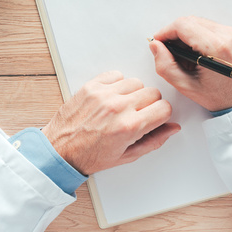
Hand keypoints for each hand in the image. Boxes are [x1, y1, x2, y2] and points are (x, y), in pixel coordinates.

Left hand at [42, 71, 179, 174]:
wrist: (60, 151)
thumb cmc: (90, 156)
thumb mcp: (127, 156)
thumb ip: (154, 141)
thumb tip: (172, 128)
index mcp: (129, 127)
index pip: (164, 108)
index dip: (161, 115)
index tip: (154, 119)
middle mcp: (118, 108)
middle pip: (153, 93)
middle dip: (149, 105)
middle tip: (136, 116)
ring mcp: (104, 95)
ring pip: (136, 82)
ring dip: (133, 93)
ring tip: (122, 107)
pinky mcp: (91, 86)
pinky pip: (116, 75)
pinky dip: (117, 84)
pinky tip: (111, 98)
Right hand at [149, 16, 231, 111]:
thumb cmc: (226, 99)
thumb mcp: (189, 88)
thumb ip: (166, 66)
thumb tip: (156, 48)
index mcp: (217, 47)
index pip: (183, 25)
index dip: (165, 32)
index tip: (159, 42)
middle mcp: (228, 35)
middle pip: (191, 21)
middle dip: (175, 33)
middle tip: (170, 51)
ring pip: (201, 23)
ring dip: (188, 35)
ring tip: (186, 57)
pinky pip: (212, 28)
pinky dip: (201, 37)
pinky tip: (199, 55)